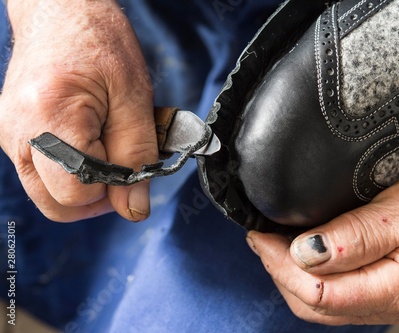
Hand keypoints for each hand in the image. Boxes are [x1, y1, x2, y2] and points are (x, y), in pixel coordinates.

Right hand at [0, 0, 156, 221]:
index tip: (133, 167)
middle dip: (97, 197)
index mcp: (48, 118)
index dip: (112, 189)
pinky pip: (42, 174)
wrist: (63, 11)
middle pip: (56, 204)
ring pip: (48, 193)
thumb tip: (135, 208)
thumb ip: (136, 156)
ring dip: (84, 186)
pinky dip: (71, 172)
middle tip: (123, 168)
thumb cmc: (100, 43)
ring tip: (108, 150)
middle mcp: (17, 133)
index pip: (76, 192)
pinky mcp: (13, 136)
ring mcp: (9, 136)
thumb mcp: (134, 97)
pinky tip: (90, 143)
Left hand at [247, 147, 398, 324]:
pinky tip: (302, 252)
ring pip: (322, 304)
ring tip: (272, 244)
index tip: (261, 235)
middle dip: (278, 273)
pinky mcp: (386, 287)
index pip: (320, 293)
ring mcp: (389, 299)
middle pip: (315, 305)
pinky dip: (311, 275)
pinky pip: (338, 293)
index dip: (281, 265)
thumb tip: (304, 254)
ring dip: (291, 275)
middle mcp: (391, 304)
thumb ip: (357, 236)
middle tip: (260, 238)